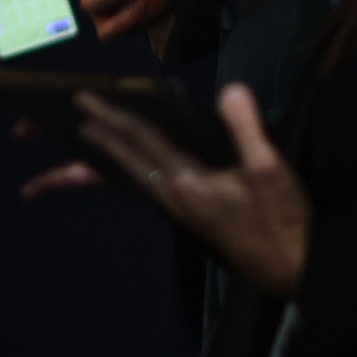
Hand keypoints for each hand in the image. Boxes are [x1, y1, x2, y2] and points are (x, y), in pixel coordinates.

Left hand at [76, 83, 309, 295]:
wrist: (291, 267)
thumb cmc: (280, 220)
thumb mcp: (269, 170)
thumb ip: (246, 128)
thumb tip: (230, 89)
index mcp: (186, 182)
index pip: (141, 141)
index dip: (112, 117)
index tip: (83, 100)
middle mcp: (172, 196)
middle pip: (125, 161)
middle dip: (96, 140)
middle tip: (66, 119)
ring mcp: (178, 207)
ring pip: (132, 176)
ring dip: (105, 160)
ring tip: (83, 147)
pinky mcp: (189, 213)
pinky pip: (146, 184)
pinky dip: (129, 170)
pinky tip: (130, 165)